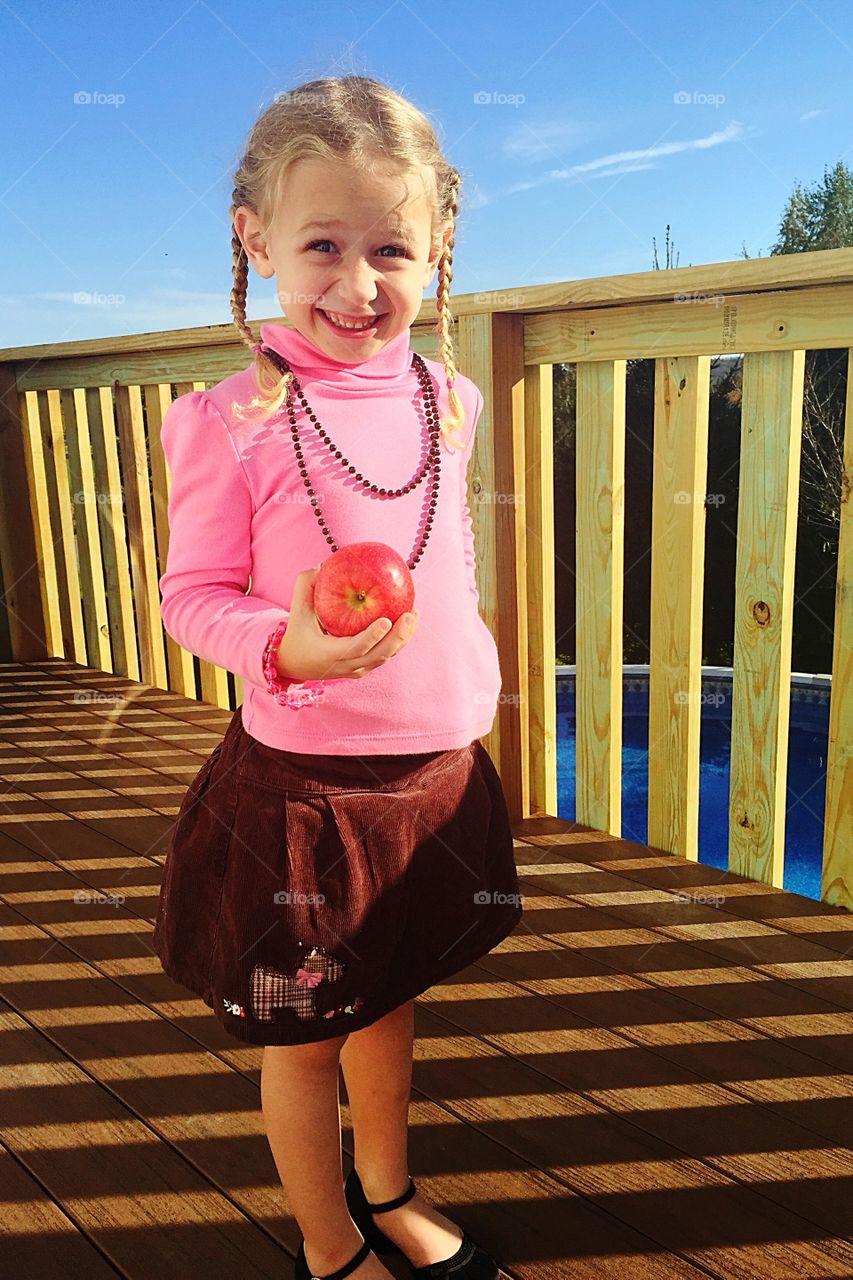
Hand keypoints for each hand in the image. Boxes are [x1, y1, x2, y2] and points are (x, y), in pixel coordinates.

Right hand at [275, 566, 419, 682]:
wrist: (295, 663)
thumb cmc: (297, 633)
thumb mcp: (297, 610)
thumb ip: (306, 586)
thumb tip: (323, 565)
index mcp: (330, 655)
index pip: (357, 648)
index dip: (373, 636)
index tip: (386, 620)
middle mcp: (347, 665)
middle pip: (380, 655)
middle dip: (399, 636)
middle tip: (411, 614)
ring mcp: (357, 669)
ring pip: (386, 656)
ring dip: (403, 638)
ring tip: (414, 614)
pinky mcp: (364, 667)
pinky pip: (385, 654)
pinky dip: (398, 640)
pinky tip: (407, 620)